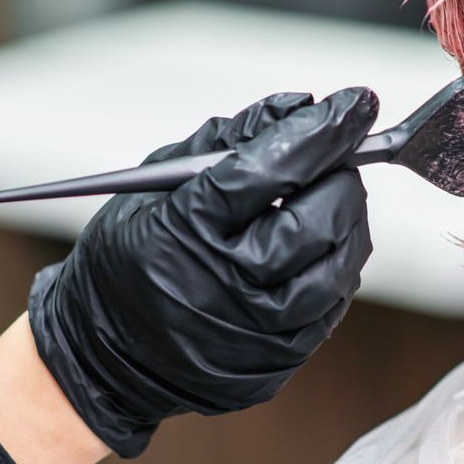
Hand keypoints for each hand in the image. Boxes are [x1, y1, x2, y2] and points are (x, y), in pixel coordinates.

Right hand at [28, 87, 378, 457]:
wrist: (108, 355)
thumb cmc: (134, 253)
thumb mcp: (158, 183)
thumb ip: (229, 137)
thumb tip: (300, 106)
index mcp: (184, 228)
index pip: (269, 169)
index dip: (321, 131)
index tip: (355, 103)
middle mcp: (224, 284)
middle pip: (316, 219)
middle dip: (339, 177)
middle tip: (336, 160)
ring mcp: (255, 330)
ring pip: (340, 265)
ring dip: (346, 221)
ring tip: (326, 201)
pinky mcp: (280, 360)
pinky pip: (334, 303)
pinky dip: (336, 266)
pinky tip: (317, 248)